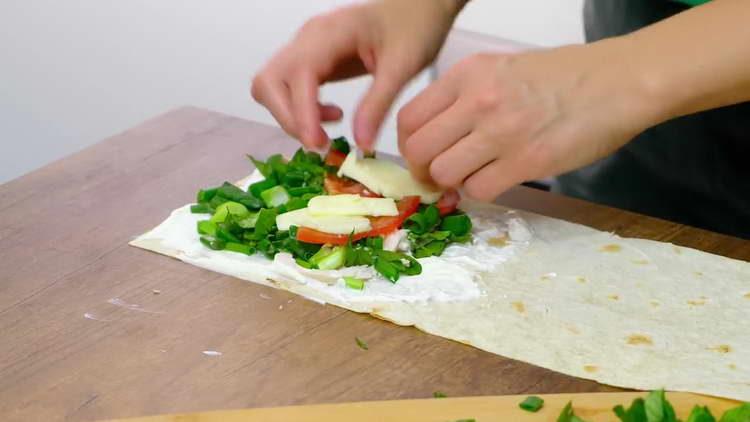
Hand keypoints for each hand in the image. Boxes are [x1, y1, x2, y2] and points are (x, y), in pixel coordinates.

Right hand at [251, 0, 464, 150]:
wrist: (422, 5)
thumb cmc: (416, 26)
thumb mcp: (403, 66)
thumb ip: (378, 105)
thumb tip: (360, 144)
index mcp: (329, 33)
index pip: (297, 75)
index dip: (300, 113)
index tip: (317, 143)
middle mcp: (308, 38)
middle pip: (268, 82)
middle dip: (288, 118)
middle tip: (320, 142)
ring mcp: (306, 47)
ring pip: (271, 85)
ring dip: (291, 115)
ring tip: (328, 128)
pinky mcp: (312, 58)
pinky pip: (288, 87)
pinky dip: (300, 108)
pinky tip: (333, 114)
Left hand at [398, 41, 661, 200]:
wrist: (619, 81)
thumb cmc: (564, 77)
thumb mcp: (501, 69)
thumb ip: (464, 98)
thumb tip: (437, 138)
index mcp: (468, 73)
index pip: (409, 118)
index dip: (408, 146)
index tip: (421, 156)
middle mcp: (477, 100)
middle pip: (418, 150)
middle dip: (422, 171)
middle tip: (439, 177)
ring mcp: (501, 132)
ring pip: (444, 173)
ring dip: (454, 183)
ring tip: (473, 176)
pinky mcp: (527, 161)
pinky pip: (479, 190)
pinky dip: (482, 192)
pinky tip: (498, 180)